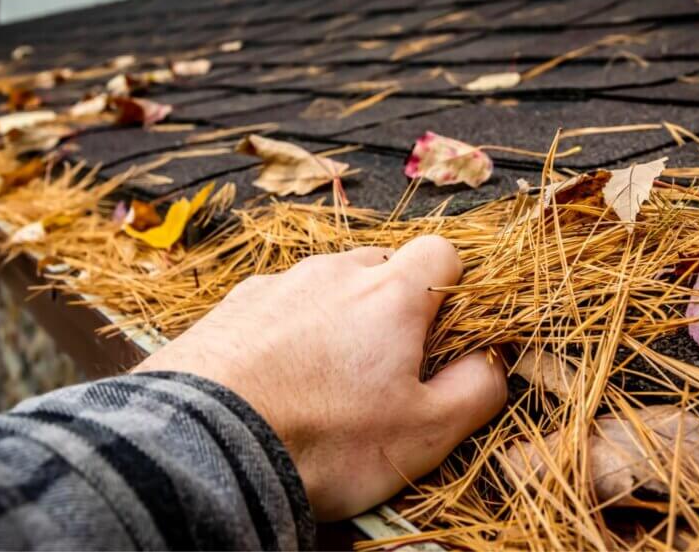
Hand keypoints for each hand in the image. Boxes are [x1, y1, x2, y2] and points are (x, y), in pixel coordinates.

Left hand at [133, 235, 507, 520]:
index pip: (442, 252)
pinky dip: (288, 330)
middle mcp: (333, 272)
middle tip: (385, 366)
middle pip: (381, 265)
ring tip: (323, 380)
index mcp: (389, 294)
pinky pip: (278, 305)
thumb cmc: (322, 439)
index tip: (444, 333)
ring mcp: (277, 285)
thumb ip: (477, 390)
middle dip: (393, 305)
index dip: (453, 288)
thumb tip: (493, 362)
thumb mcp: (424, 433)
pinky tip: (276, 378)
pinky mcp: (232, 306)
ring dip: (338, 318)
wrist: (205, 446)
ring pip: (327, 284)